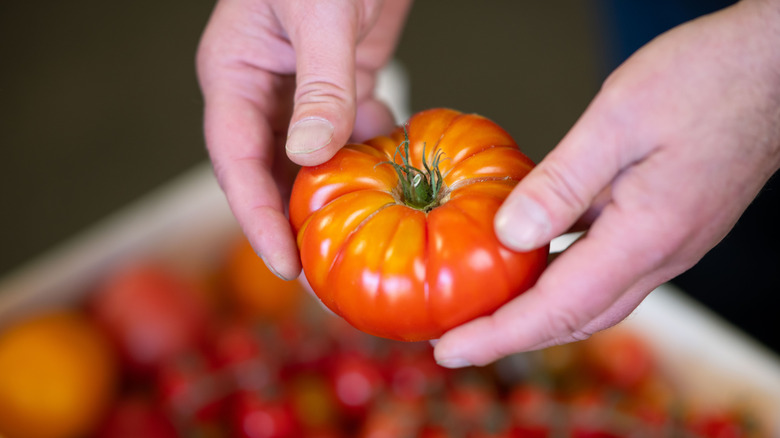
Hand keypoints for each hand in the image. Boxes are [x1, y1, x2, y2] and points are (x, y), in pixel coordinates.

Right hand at [197, 0, 410, 279]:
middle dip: (291, 220)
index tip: (282, 262)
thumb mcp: (320, 14)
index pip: (234, 159)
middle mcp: (263, 89)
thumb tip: (310, 156)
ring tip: (359, 237)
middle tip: (323, 271)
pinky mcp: (342, 84)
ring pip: (309, 160)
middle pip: (267, 170)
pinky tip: (392, 174)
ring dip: (333, 195)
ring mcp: (303, 90)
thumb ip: (319, 85)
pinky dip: (368, 157)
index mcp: (234, 73)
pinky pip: (349, 135)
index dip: (255, 215)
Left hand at [434, 0, 779, 367]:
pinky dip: (564, 279)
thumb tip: (511, 234)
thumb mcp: (618, 120)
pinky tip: (535, 260)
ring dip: (538, 314)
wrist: (773, 67)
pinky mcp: (667, 226)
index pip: (558, 308)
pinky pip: (606, 269)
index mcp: (647, 235)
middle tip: (457, 339)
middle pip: (575, 318)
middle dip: (512, 336)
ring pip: (593, 300)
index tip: (451, 350)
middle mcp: (661, 253)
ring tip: (488, 312)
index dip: (499, 336)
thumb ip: (562, 183)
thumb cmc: (709, 79)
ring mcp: (668, 243)